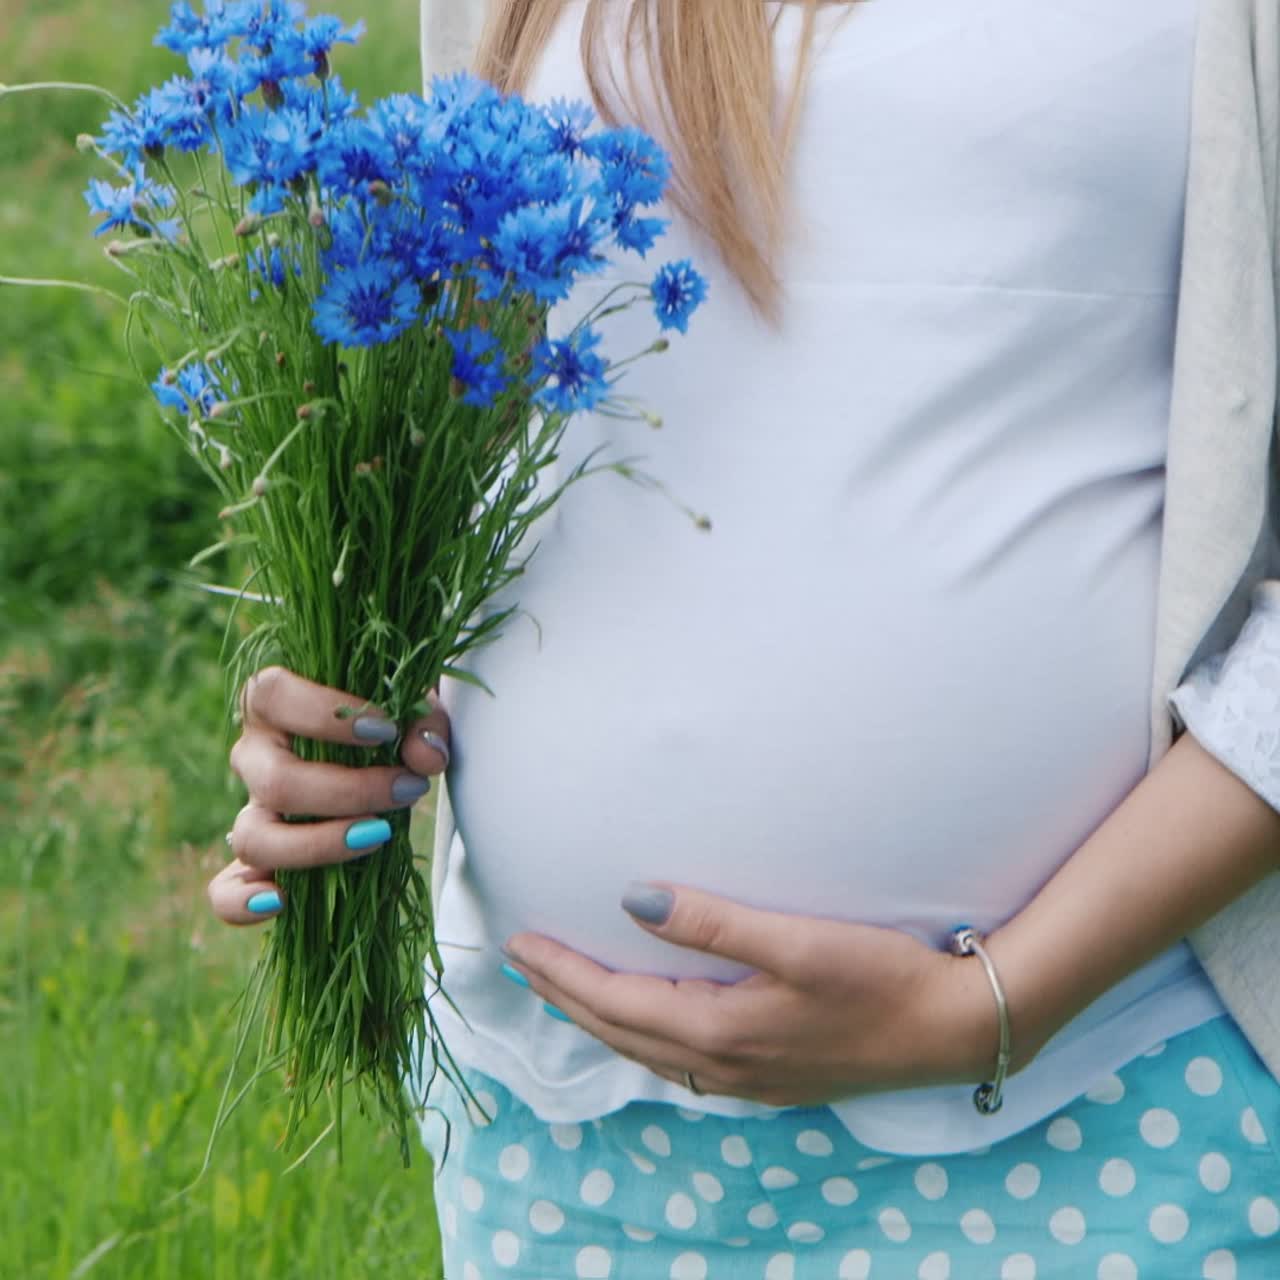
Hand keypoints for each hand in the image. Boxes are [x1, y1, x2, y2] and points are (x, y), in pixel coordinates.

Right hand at [206, 666, 450, 925]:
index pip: (273, 695)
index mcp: (274, 702)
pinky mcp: (254, 859)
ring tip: (379, 834)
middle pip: (275, 781)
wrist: (381, 757)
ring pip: (253, 837)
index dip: (325, 713)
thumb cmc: (387, 719)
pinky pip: (224, 890)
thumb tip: (427, 756)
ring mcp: (250, 808)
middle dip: (348, 792)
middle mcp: (254, 755)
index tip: (385, 729)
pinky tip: (281, 901)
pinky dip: (241, 901)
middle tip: (407, 789)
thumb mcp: (410, 708)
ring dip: (318, 844)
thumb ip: (423, 723)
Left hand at [502, 885, 998, 1107]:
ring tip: (566, 991)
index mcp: (717, 1031)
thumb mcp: (795, 942)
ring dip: (599, 1018)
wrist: (954, 1029)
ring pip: (645, 1051)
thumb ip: (712, 922)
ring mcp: (746, 1080)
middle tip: (522, 965)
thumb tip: (634, 900)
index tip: (517, 945)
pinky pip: (678, 1061)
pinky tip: (643, 1024)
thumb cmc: (880, 977)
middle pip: (618, 1032)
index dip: (561, 973)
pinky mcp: (769, 1079)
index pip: (612, 1002)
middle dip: (565, 997)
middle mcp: (722, 1066)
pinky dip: (640, 1036)